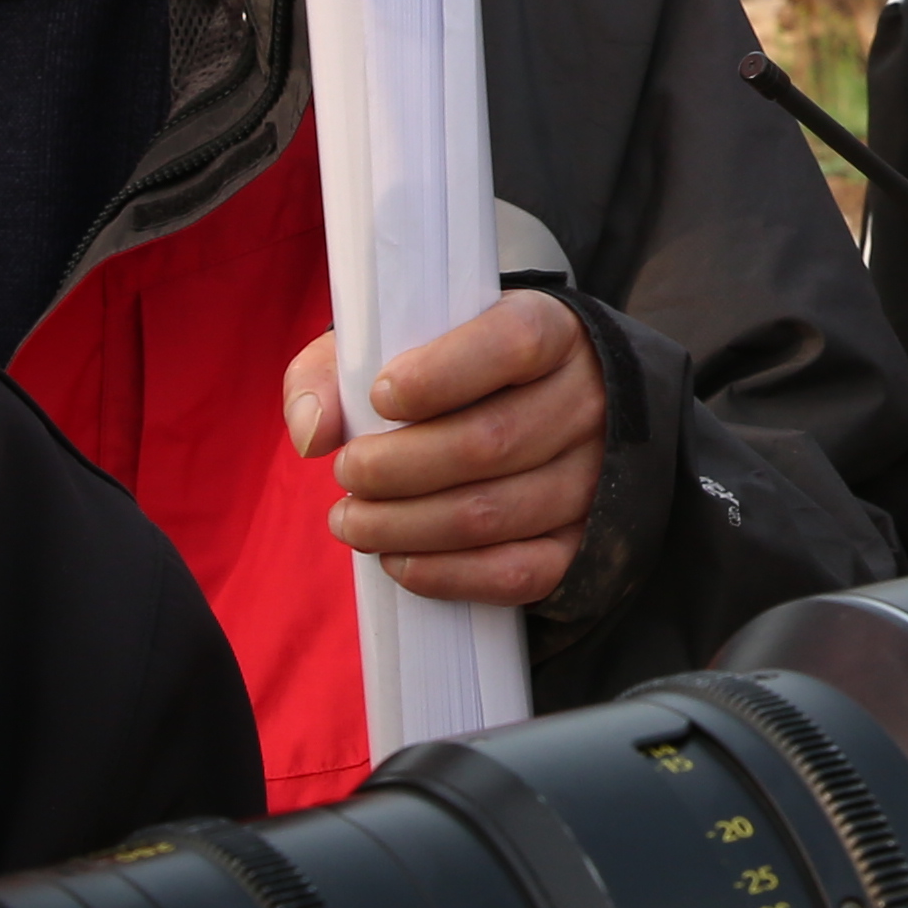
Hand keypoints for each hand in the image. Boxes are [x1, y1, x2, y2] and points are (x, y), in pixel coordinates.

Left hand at [286, 289, 607, 604]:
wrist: (539, 408)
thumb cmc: (451, 372)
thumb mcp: (394, 343)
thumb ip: (335, 370)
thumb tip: (314, 432)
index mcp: (551, 331)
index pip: (510, 346)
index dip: (438, 376)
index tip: (379, 395)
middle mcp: (586, 401)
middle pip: (489, 443)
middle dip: (394, 468)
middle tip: (346, 473)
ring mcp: (592, 476)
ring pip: (492, 513)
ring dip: (404, 527)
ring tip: (353, 520)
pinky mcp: (583, 539)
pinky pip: (521, 572)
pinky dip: (448, 575)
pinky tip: (398, 561)